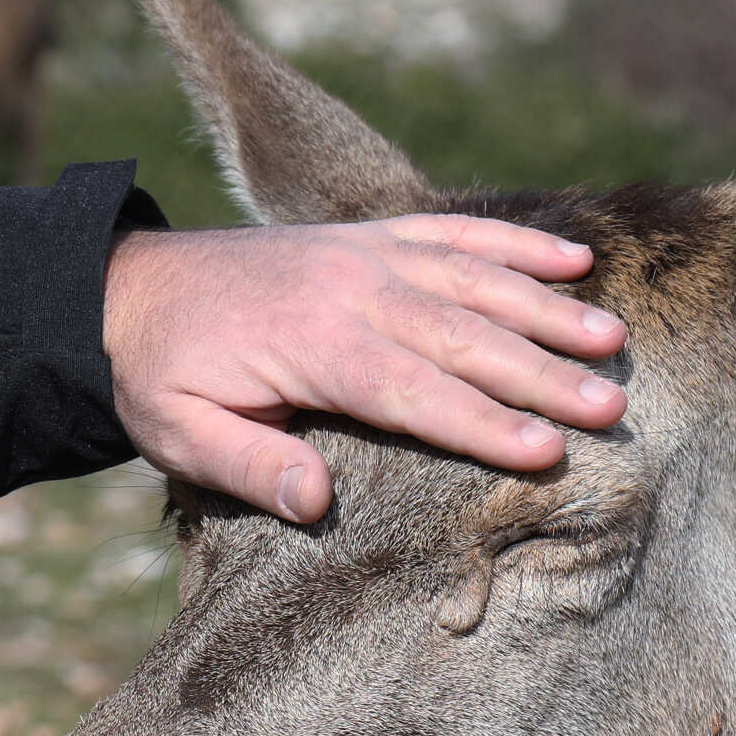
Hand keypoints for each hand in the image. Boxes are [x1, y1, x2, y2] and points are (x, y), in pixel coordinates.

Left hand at [103, 214, 626, 520]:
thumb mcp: (176, 433)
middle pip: (462, 336)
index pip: (410, 391)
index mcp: (310, 344)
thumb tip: (315, 502)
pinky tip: (573, 259)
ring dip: (547, 309)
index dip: (479, 423)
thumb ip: (246, 464)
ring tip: (610, 340)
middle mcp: (351, 288)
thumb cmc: (162, 374)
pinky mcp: (373, 235)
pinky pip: (455, 232)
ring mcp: (367, 253)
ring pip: (474, 279)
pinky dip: (515, 243)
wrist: (126, 286)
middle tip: (607, 405)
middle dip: (540, 373)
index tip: (542, 452)